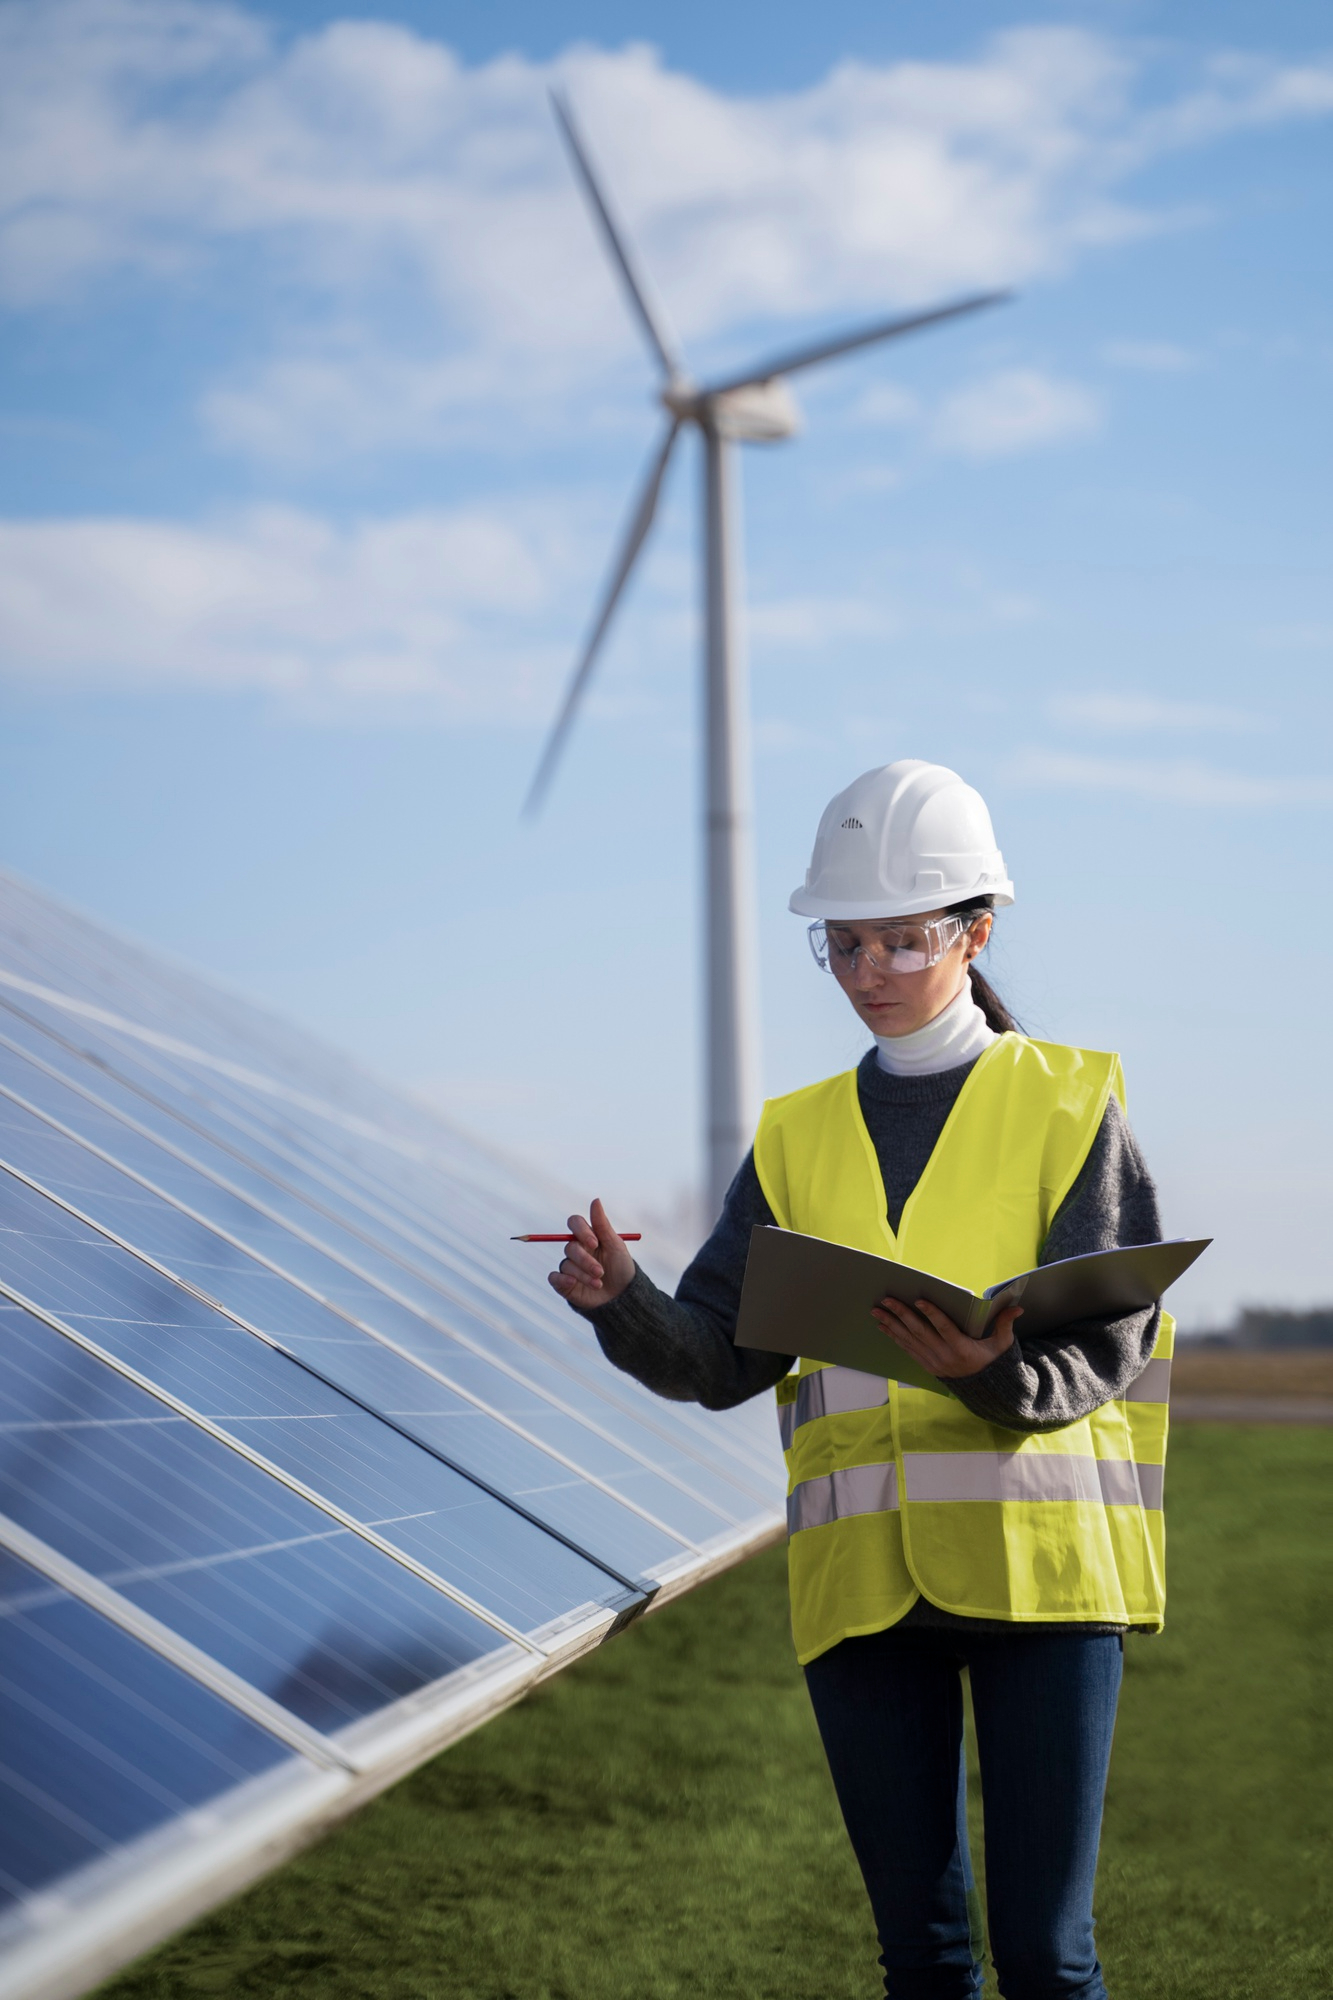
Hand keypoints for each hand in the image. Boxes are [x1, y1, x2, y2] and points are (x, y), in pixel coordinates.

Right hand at [547, 1198, 636, 1310]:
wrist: (622, 1297)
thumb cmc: (621, 1268)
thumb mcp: (615, 1245)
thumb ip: (602, 1224)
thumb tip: (595, 1200)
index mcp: (588, 1237)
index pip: (575, 1223)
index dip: (582, 1231)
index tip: (595, 1243)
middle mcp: (577, 1250)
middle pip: (570, 1246)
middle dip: (586, 1260)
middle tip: (600, 1271)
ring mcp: (570, 1267)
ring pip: (567, 1264)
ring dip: (583, 1274)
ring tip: (599, 1283)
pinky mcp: (564, 1283)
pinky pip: (554, 1277)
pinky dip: (562, 1279)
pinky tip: (574, 1283)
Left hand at [872, 1295, 1021, 1378]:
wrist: (983, 1389)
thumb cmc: (992, 1360)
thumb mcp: (1002, 1345)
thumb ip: (1005, 1324)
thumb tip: (1017, 1308)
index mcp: (962, 1348)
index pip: (944, 1328)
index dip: (932, 1314)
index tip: (919, 1300)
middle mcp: (944, 1355)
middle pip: (920, 1332)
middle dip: (902, 1315)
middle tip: (887, 1300)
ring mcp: (933, 1361)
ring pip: (909, 1340)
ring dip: (891, 1324)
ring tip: (877, 1311)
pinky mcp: (926, 1365)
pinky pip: (907, 1349)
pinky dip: (894, 1337)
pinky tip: (883, 1326)